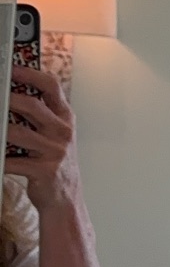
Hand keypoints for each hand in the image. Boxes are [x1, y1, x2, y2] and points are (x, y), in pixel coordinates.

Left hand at [7, 66, 83, 214]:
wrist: (66, 198)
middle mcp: (62, 132)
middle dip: (9, 99)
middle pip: (33, 106)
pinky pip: (14, 161)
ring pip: (19, 133)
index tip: (13, 68)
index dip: (31, 74)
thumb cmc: (56, 163)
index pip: (51, 87)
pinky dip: (1, 159)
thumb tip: (13, 96)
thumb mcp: (56, 135)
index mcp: (65, 119)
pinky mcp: (44, 171)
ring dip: (0, 130)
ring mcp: (54, 152)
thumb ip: (42, 115)